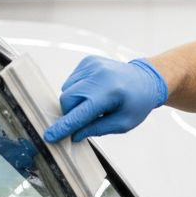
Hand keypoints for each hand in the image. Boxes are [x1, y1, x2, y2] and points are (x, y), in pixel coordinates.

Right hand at [42, 56, 167, 142]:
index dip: (64, 126)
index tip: (50, 135)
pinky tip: (94, 92)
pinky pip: (72, 81)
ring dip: (75, 102)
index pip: (80, 112)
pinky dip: (78, 91)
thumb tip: (75, 134)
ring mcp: (92, 65)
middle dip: (70, 113)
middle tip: (85, 119)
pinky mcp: (87, 61)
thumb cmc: (137, 103)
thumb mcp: (123, 123)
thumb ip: (97, 129)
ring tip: (95, 102)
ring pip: (67, 90)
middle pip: (67, 99)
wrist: (146, 79)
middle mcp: (99, 75)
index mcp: (110, 92)